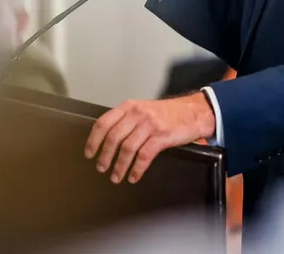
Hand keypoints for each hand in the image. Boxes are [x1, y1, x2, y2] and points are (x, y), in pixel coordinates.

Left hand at [84, 94, 215, 183]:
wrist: (194, 111)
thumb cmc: (168, 113)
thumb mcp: (143, 109)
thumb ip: (127, 120)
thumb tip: (108, 140)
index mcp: (129, 107)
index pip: (103, 122)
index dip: (93, 139)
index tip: (88, 153)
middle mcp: (137, 114)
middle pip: (113, 137)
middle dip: (104, 155)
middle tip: (101, 168)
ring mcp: (150, 125)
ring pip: (127, 148)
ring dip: (119, 166)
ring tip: (115, 176)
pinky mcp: (162, 136)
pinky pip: (144, 155)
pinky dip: (137, 169)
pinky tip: (134, 176)